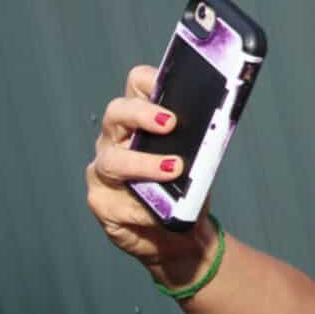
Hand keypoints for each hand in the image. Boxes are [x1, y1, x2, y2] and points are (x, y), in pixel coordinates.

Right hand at [84, 65, 209, 273]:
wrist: (179, 233)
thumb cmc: (187, 188)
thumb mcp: (201, 160)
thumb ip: (201, 142)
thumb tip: (213, 128)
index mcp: (140, 120)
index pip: (137, 85)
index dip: (149, 80)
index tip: (169, 84)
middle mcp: (116, 138)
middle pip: (116, 112)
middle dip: (142, 114)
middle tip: (170, 123)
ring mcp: (103, 170)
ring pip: (112, 159)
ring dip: (143, 164)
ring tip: (173, 169)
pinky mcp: (101, 202)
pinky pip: (118, 203)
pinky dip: (143, 208)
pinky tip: (159, 212)